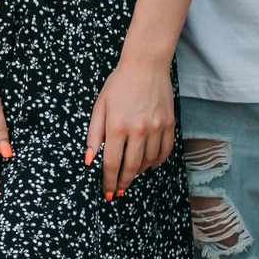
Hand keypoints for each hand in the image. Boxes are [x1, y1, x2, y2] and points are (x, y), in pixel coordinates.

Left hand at [85, 53, 174, 198]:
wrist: (146, 65)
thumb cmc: (118, 85)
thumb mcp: (100, 106)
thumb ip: (94, 134)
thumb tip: (89, 160)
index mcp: (117, 126)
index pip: (111, 163)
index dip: (108, 181)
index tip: (107, 192)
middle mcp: (138, 129)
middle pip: (132, 167)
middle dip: (123, 183)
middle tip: (118, 191)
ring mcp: (157, 127)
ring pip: (149, 162)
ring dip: (139, 172)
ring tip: (130, 174)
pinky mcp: (170, 124)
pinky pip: (165, 152)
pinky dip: (156, 162)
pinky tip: (148, 163)